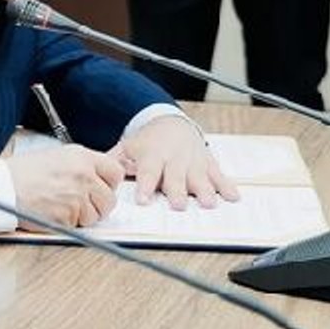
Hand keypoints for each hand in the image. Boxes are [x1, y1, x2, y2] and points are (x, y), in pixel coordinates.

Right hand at [6, 144, 124, 228]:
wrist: (3, 186)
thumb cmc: (23, 172)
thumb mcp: (57, 157)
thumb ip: (82, 165)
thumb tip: (98, 179)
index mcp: (82, 157)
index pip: (116, 173)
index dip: (109, 184)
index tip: (101, 188)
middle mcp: (83, 175)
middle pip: (109, 199)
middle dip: (98, 205)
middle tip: (81, 204)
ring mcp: (77, 197)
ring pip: (95, 216)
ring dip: (82, 216)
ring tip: (62, 206)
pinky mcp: (67, 216)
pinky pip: (78, 226)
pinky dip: (67, 223)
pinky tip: (52, 211)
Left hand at [108, 115, 239, 209]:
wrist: (171, 123)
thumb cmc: (147, 142)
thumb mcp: (127, 147)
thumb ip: (114, 162)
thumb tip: (96, 175)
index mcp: (153, 156)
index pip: (148, 172)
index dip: (146, 186)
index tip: (144, 200)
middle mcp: (174, 159)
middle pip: (176, 177)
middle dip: (178, 191)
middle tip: (179, 206)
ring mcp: (193, 161)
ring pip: (199, 177)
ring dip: (205, 191)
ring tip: (208, 204)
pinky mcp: (208, 163)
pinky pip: (219, 175)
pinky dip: (226, 186)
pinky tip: (233, 197)